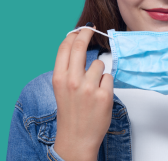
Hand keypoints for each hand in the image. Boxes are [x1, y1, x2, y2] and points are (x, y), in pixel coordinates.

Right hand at [52, 24, 113, 160]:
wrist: (76, 138)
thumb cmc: (70, 112)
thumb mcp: (61, 88)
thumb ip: (68, 68)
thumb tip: (76, 45)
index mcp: (59, 78)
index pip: (65, 47)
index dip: (74, 34)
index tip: (80, 29)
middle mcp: (72, 81)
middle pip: (80, 46)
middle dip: (87, 33)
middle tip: (92, 29)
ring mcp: (89, 88)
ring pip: (99, 64)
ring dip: (99, 72)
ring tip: (93, 88)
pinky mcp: (104, 95)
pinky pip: (109, 78)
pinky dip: (106, 84)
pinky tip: (100, 96)